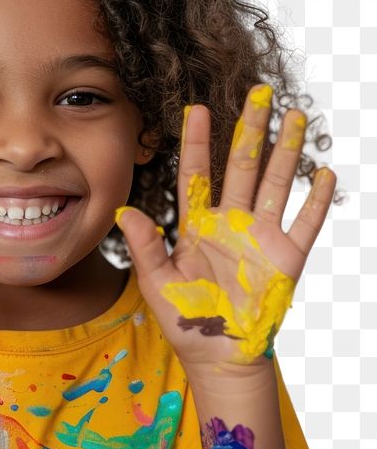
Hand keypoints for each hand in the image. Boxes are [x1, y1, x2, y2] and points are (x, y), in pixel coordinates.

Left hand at [116, 84, 335, 374]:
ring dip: (286, 150)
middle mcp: (230, 223)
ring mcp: (260, 237)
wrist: (219, 356)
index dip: (197, 143)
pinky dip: (316, 200)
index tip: (195, 109)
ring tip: (294, 115)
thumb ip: (144, 247)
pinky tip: (325, 173)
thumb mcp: (158, 284)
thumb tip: (123, 210)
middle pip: (241, 167)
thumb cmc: (186, 322)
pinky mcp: (287, 258)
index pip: (196, 176)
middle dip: (249, 129)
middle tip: (257, 91)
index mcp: (196, 227)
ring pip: (275, 183)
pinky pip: (305, 223)